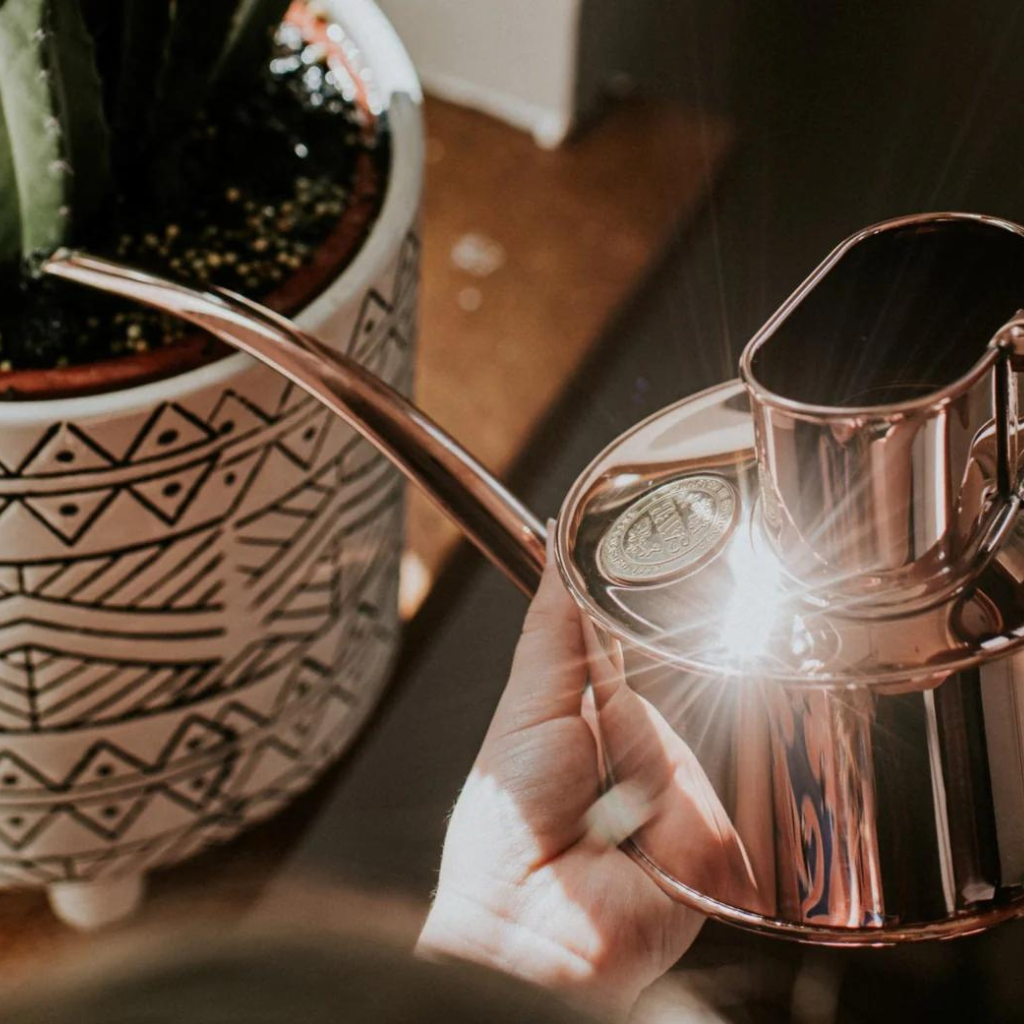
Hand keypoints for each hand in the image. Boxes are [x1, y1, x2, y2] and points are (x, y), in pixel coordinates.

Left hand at [417, 532, 757, 1017]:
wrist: (526, 928)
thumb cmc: (505, 834)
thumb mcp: (525, 709)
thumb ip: (551, 633)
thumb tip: (561, 560)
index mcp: (595, 725)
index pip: (635, 661)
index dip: (639, 633)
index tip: (637, 588)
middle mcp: (642, 760)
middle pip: (670, 689)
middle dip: (627, 708)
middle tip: (584, 752)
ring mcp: (680, 802)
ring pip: (688, 735)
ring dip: (636, 757)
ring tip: (601, 804)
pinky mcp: (713, 843)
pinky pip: (705, 791)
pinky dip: (664, 801)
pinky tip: (634, 832)